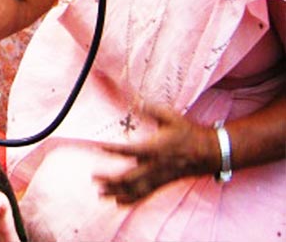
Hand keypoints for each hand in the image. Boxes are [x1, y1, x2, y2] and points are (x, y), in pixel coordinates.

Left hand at [96, 105, 217, 203]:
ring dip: (117, 192)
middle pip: (129, 177)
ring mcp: (159, 177)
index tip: (97, 147)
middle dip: (111, 179)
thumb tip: (137, 102)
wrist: (211, 150)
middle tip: (94, 177)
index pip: (128, 150)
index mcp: (154, 148)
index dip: (111, 149)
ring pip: (135, 189)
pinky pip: (146, 194)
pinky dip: (132, 200)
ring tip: (101, 194)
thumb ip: (152, 110)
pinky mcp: (164, 183)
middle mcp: (155, 165)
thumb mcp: (171, 117)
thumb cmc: (189, 132)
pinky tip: (118, 203)